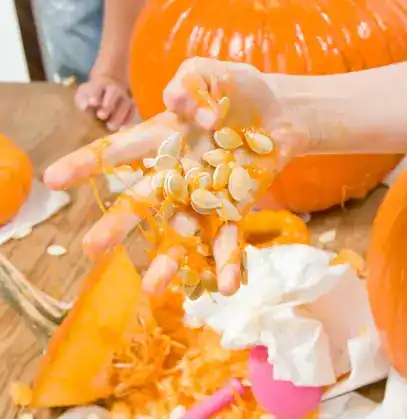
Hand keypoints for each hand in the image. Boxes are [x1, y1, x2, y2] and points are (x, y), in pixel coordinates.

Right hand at [45, 58, 311, 294]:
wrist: (281, 111)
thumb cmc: (238, 90)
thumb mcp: (211, 72)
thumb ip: (190, 82)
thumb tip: (178, 103)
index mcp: (164, 137)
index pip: (120, 151)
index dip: (87, 164)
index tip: (54, 180)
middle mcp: (179, 172)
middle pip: (144, 200)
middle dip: (119, 224)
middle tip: (92, 248)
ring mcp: (207, 194)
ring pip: (182, 231)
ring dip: (169, 260)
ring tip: (153, 289)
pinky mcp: (236, 207)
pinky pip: (230, 239)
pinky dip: (229, 263)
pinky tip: (228, 288)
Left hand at [75, 75, 135, 130]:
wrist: (109, 88)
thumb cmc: (92, 94)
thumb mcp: (83, 94)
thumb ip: (83, 99)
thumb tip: (85, 107)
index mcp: (101, 83)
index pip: (98, 87)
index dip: (95, 95)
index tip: (92, 103)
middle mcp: (116, 88)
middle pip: (114, 93)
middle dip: (108, 105)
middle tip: (101, 116)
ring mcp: (126, 96)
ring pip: (125, 103)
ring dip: (119, 116)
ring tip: (111, 127)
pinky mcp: (132, 106)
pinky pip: (133, 111)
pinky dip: (129, 120)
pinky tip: (123, 128)